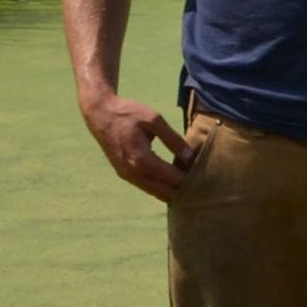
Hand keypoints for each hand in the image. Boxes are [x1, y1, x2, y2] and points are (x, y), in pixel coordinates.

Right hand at [82, 87, 202, 199]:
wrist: (100, 115)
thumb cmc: (128, 114)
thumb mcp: (154, 120)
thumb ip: (173, 139)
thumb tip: (191, 157)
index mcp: (142, 159)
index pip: (173, 178)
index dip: (191, 178)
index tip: (207, 175)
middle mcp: (133, 173)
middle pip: (165, 192)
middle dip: (184, 190)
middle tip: (202, 184)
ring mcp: (127, 175)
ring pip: (156, 193)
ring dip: (173, 191)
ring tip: (192, 185)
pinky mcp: (124, 174)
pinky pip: (147, 187)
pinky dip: (161, 187)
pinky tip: (175, 182)